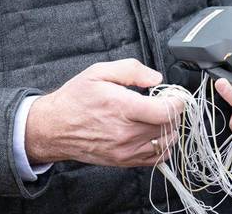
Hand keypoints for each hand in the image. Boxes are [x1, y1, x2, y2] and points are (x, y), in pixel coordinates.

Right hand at [24, 59, 183, 166]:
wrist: (54, 127)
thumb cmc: (75, 99)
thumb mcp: (99, 72)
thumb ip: (131, 70)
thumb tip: (156, 78)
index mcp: (121, 108)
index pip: (165, 111)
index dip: (177, 102)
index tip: (176, 95)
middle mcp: (125, 133)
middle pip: (168, 126)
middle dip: (172, 111)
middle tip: (165, 101)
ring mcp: (125, 150)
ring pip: (166, 142)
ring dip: (169, 128)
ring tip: (158, 116)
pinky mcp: (123, 161)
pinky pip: (156, 158)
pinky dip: (162, 145)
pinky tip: (154, 132)